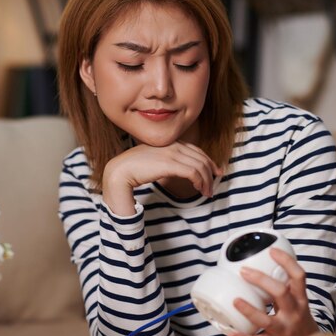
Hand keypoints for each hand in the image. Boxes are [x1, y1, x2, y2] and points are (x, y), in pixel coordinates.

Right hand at [102, 142, 221, 215]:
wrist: (120, 171)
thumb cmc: (134, 169)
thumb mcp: (154, 162)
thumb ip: (166, 162)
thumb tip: (176, 170)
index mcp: (169, 143)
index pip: (195, 150)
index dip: (207, 160)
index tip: (215, 171)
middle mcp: (173, 145)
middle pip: (200, 157)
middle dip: (211, 171)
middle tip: (214, 184)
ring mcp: (172, 153)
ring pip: (199, 166)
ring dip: (207, 180)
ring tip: (207, 192)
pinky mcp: (170, 164)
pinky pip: (193, 172)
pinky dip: (200, 181)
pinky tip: (199, 189)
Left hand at [227, 247, 318, 335]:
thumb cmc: (297, 318)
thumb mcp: (297, 301)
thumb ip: (285, 286)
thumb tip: (265, 262)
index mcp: (300, 299)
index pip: (298, 276)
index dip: (287, 262)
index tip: (272, 251)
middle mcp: (293, 313)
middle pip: (281, 292)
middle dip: (262, 280)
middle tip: (244, 271)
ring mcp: (283, 329)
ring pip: (266, 320)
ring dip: (249, 310)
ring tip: (235, 300)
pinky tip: (229, 332)